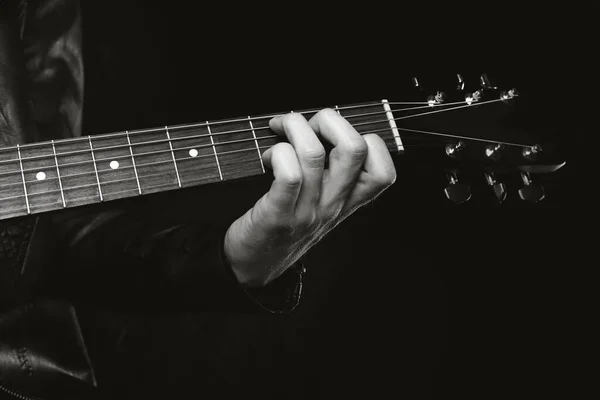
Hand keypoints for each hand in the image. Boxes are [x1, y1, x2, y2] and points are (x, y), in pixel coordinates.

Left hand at [224, 109, 395, 287]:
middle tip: (305, 125)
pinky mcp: (278, 215)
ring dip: (293, 129)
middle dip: (329, 119)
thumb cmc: (284, 223)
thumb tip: (319, 125)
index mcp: (348, 201)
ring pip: (314, 153)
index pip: (384, 170)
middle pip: (355, 148)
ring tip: (278, 135)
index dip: (366, 140)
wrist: (255, 265)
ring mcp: (308, 212)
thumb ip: (330, 171)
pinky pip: (288, 174)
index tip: (334, 136)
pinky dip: (277, 154)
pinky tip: (268, 158)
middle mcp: (333, 206)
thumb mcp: (320, 202)